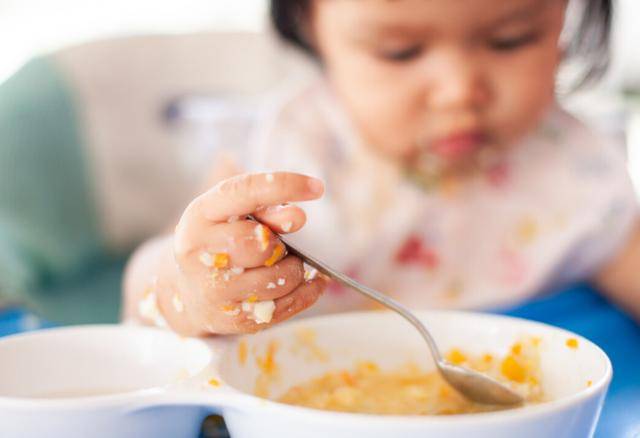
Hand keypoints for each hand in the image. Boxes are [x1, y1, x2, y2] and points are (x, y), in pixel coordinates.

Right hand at [169, 172, 326, 333]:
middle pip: (262, 243)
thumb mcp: (234, 214)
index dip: (284, 186)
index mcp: (200, 214)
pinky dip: (306, 291)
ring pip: (279, 278)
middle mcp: (199, 252)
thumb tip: (297, 216)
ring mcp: (214, 290)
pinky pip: (287, 305)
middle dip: (280, 243)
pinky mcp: (234, 320)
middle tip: (276, 245)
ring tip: (283, 264)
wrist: (187, 293)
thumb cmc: (220, 242)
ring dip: (294, 269)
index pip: (245, 193)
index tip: (317, 188)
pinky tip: (306, 282)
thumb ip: (267, 208)